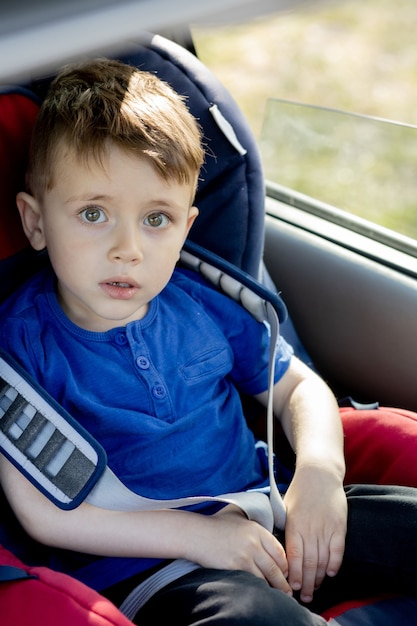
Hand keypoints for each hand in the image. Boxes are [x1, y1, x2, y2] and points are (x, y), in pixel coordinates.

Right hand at [184, 505, 291, 594]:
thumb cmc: (216, 525)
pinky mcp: (234, 568)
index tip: (286, 572)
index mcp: (257, 530)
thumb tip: (269, 533)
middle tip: (288, 591)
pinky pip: (252, 581)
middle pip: (275, 567)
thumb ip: (255, 525)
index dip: (285, 564)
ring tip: (278, 594)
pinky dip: (258, 587)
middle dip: (283, 582)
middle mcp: (253, 543)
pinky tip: (261, 590)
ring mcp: (244, 556)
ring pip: (266, 577)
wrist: (196, 534)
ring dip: (273, 587)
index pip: (279, 551)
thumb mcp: (239, 517)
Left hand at [283, 465, 346, 602]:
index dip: (294, 574)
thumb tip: (275, 547)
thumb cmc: (299, 491)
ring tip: (316, 588)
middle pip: (309, 563)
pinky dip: (335, 564)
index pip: (294, 556)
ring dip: (320, 578)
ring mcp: (326, 528)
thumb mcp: (284, 507)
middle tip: (305, 597)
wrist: (319, 474)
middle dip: (306, 583)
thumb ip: (283, 527)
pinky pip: (338, 551)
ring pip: (323, 560)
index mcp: (294, 526)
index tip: (293, 587)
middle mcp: (310, 529)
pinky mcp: (339, 527)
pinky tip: (330, 573)